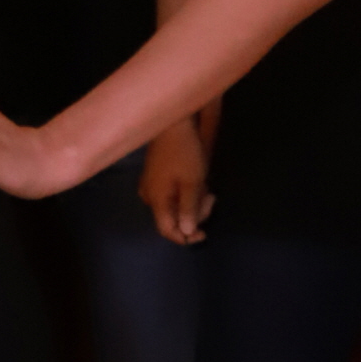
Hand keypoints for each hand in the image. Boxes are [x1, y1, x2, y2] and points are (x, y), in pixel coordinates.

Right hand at [140, 117, 213, 243]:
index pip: (166, 230)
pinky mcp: (155, 176)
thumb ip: (189, 209)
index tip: (204, 234)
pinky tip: (197, 182)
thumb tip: (186, 232)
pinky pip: (171, 194)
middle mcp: (149, 196)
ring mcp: (150, 185)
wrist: (173, 124)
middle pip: (172, 218)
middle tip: (211, 198)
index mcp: (156, 200)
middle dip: (194, 213)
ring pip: (173, 205)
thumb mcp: (192, 183)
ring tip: (207, 187)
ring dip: (192, 202)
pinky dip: (185, 193)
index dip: (184, 237)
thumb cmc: (184, 153)